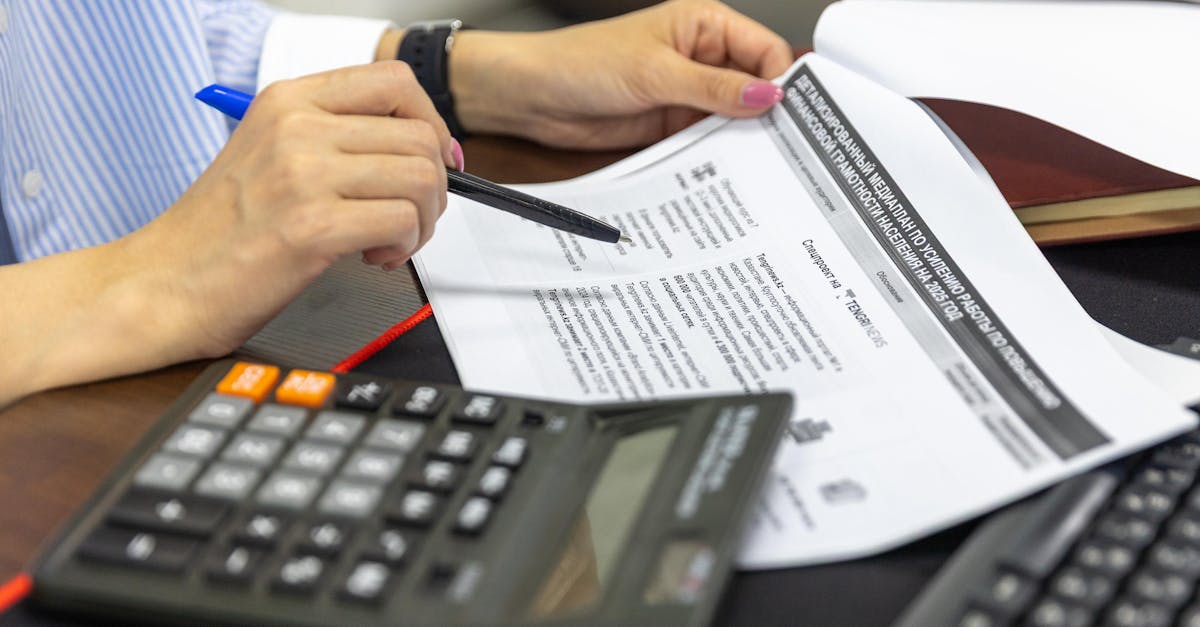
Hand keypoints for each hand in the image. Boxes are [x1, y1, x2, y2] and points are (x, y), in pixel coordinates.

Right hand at [2, 62, 460, 404]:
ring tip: (388, 241)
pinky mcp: (312, 227)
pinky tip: (374, 257)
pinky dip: (405, 245)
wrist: (162, 283)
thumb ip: (334, 139)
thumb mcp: (271, 155)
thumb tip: (419, 147)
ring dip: (423, 220)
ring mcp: (303, 174)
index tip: (434, 159)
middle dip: (433, 185)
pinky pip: (402, 221)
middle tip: (409, 217)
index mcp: (288, 100)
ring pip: (422, 178)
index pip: (394, 82)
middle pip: (419, 136)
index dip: (431, 123)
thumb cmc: (219, 231)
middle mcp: (297, 127)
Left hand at [450, 0, 792, 148]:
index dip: (781, 79)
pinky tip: (729, 171)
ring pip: (734, 118)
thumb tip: (766, 95)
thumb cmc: (581, 62)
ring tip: (762, 163)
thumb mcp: (655, 73)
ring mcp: (688, 93)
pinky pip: (708, 141)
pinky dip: (719, 156)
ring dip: (743, 138)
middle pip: (755, 85)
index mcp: (704, 24)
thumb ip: (714, 87)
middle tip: (786, 145)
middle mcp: (701, 57)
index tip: (794, 112)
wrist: (534, 96)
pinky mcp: (672, 125)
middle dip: (767, 113)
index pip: (763, 49)